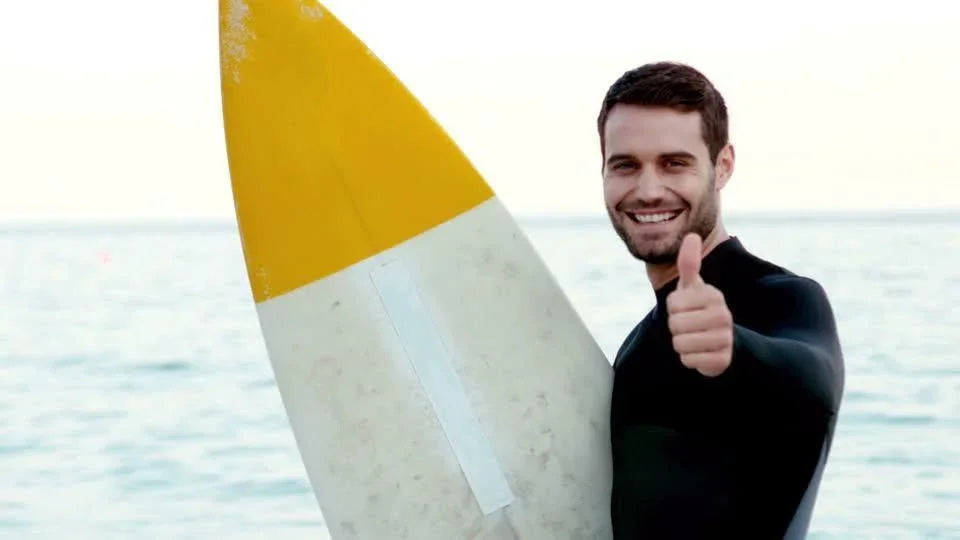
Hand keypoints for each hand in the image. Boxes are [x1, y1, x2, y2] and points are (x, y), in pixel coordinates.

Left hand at [666, 233, 732, 376]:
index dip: (674, 309)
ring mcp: (725, 338)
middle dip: (676, 328)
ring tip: (695, 339)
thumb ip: (689, 264)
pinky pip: (689, 361)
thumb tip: (691, 236)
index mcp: (713, 296)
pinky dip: (689, 359)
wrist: (724, 342)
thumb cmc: (700, 310)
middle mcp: (723, 316)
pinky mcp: (723, 360)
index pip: (673, 304)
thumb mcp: (693, 288)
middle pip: (675, 325)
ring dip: (682, 344)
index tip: (686, 309)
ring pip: (680, 344)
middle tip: (690, 326)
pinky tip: (701, 353)